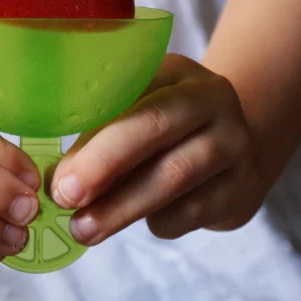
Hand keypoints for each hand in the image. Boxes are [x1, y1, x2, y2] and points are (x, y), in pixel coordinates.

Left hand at [51, 54, 264, 243]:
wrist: (238, 150)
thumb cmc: (167, 131)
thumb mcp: (137, 114)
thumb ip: (99, 137)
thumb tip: (59, 180)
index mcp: (175, 71)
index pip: (129, 92)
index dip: (91, 134)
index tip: (58, 174)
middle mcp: (211, 99)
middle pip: (154, 127)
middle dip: (104, 166)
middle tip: (65, 198)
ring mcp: (233, 143)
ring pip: (174, 176)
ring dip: (122, 208)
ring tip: (84, 229)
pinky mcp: (241, 187)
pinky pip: (190, 211)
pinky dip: (157, 222)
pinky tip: (143, 220)